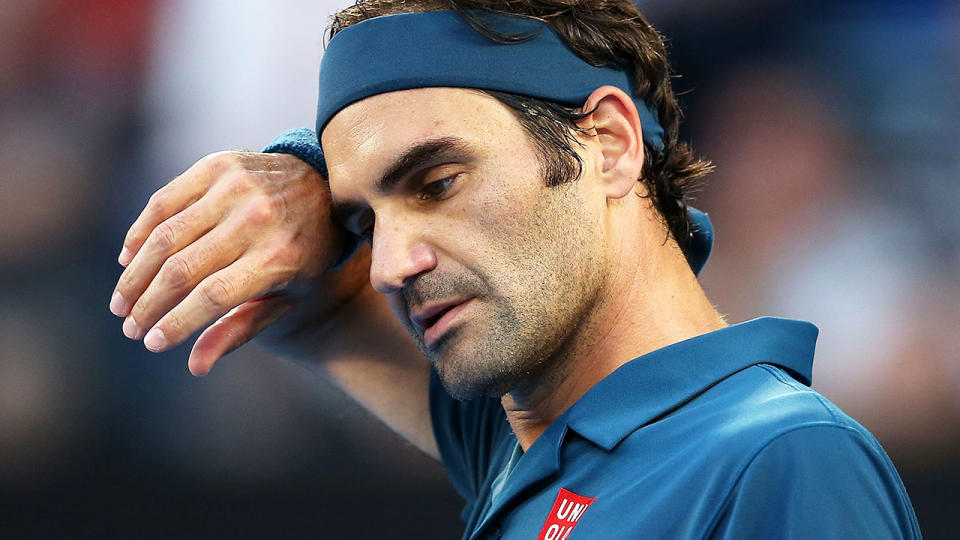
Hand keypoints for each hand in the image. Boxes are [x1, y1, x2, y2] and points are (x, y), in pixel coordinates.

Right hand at [110, 151, 349, 374]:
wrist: (327, 189)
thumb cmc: (306, 254)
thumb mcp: (289, 296)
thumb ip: (242, 328)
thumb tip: (195, 366)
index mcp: (280, 257)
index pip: (213, 297)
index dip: (176, 322)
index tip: (151, 343)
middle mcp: (258, 219)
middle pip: (183, 270)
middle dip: (148, 305)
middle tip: (129, 327)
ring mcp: (237, 187)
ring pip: (165, 236)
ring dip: (135, 274)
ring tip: (122, 302)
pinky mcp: (218, 164)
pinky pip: (163, 201)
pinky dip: (140, 233)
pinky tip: (129, 259)